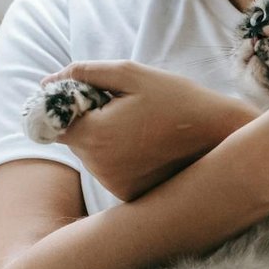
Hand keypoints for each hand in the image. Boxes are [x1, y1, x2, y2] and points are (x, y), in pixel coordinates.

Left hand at [39, 60, 255, 201]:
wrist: (221, 137)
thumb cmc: (178, 100)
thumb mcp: (132, 74)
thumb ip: (85, 73)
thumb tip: (48, 80)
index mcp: (94, 135)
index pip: (51, 121)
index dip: (62, 104)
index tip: (83, 95)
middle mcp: (98, 167)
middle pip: (72, 138)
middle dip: (88, 119)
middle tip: (123, 105)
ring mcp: (114, 184)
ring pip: (91, 155)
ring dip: (104, 138)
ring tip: (140, 125)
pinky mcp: (129, 195)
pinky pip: (109, 170)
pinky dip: (120, 157)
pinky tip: (147, 145)